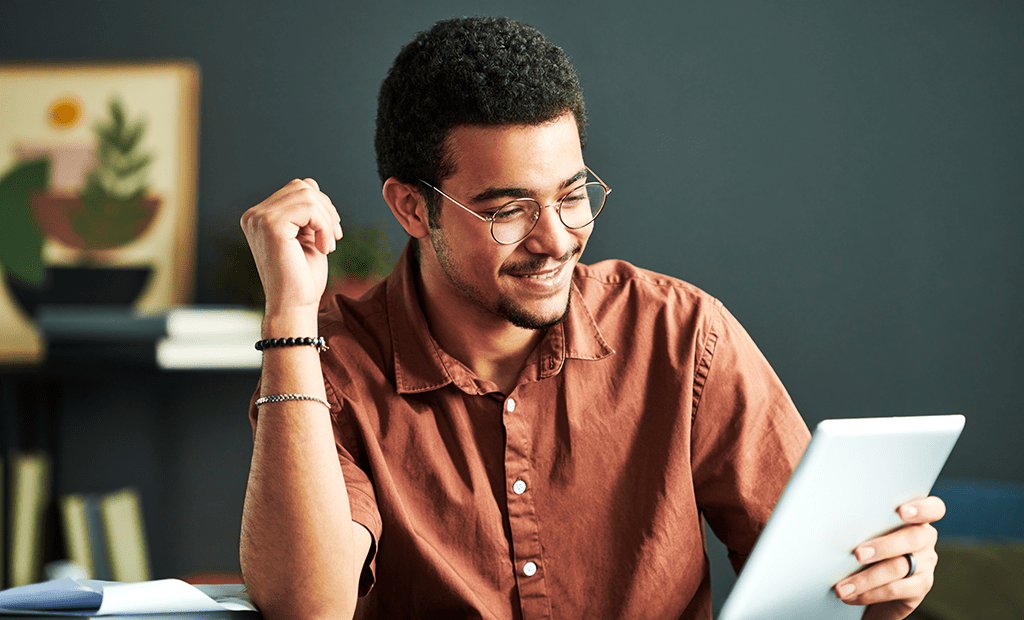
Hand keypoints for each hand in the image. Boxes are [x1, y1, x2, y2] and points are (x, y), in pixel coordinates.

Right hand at [240, 178, 342, 318]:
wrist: (294, 307)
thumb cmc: (302, 278)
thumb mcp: (306, 237)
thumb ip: (306, 212)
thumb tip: (310, 184)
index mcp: (259, 218)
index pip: (296, 189)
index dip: (321, 207)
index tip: (332, 233)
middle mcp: (254, 215)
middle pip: (302, 186)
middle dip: (327, 210)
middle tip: (334, 238)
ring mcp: (259, 218)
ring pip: (307, 194)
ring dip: (327, 220)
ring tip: (329, 245)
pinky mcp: (270, 225)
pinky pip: (309, 208)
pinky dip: (325, 226)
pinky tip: (325, 249)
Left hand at [834, 496, 944, 619]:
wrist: (873, 586)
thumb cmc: (866, 547)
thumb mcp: (866, 531)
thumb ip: (864, 524)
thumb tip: (834, 521)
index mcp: (914, 518)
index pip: (933, 508)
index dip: (921, 508)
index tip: (902, 511)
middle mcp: (925, 538)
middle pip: (913, 538)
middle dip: (883, 546)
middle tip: (858, 554)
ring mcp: (926, 563)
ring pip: (899, 567)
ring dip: (866, 578)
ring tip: (843, 586)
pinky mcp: (920, 586)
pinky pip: (896, 589)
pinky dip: (870, 593)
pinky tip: (853, 595)